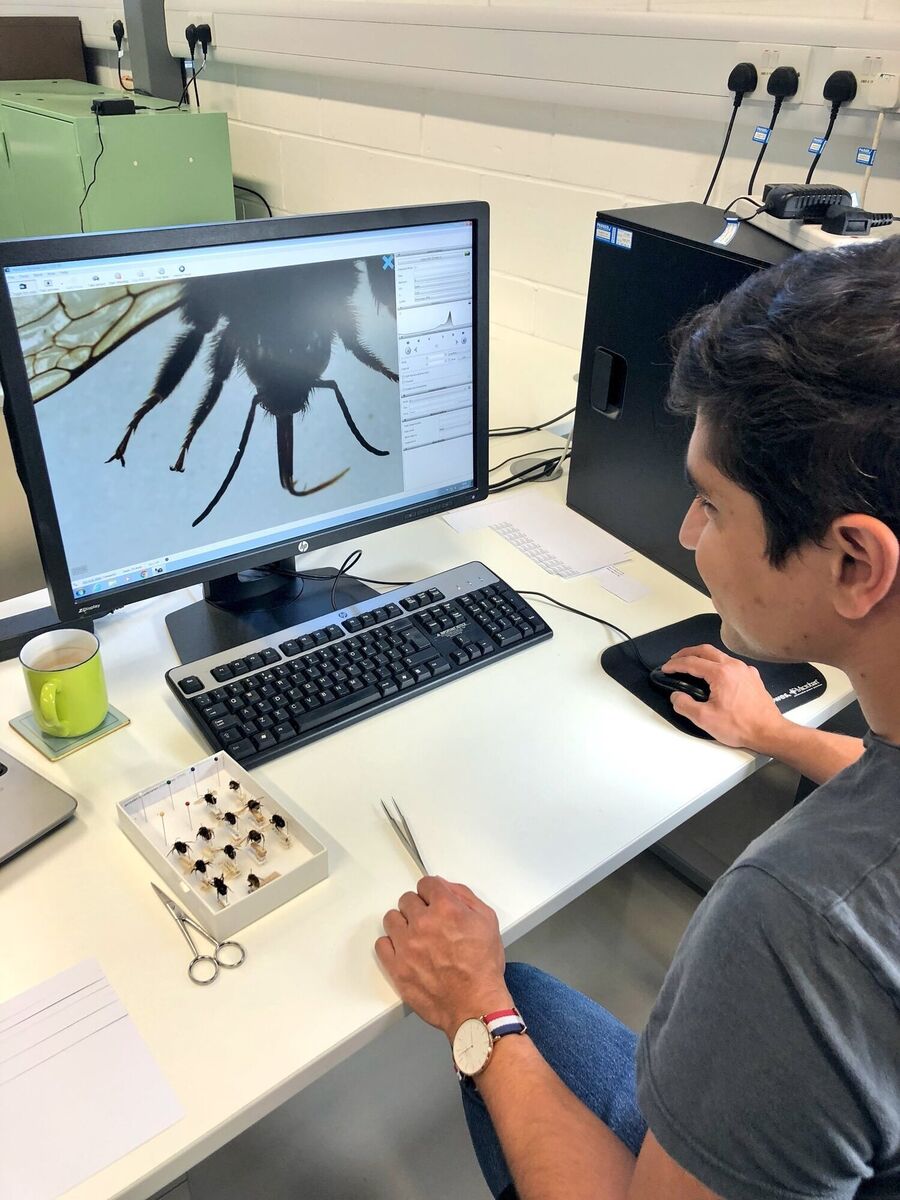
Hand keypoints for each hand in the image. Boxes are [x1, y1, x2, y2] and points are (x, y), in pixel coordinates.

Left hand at [375, 876, 512, 1040]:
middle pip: (407, 899)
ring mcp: (406, 945)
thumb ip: (465, 897)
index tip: (433, 902)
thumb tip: (445, 887)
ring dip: (403, 924)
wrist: (475, 1006)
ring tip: (415, 938)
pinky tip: (405, 952)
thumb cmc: (483, 967)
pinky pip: (382, 944)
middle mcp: (423, 923)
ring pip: (392, 919)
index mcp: (446, 908)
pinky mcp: (396, 967)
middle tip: (428, 924)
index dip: (432, 893)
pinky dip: (392, 945)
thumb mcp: (487, 921)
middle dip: (418, 908)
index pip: (426, 884)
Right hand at [660, 644, 786, 752]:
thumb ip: (685, 705)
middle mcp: (734, 667)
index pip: (691, 662)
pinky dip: (718, 664)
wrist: (769, 732)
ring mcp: (745, 671)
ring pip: (719, 655)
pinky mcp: (752, 678)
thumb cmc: (741, 726)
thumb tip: (676, 697)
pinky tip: (715, 675)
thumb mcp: (705, 719)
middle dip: (687, 652)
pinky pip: (732, 664)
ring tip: (692, 665)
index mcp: (721, 673)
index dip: (675, 665)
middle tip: (675, 659)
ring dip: (703, 657)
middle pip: (705, 650)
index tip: (666, 668)